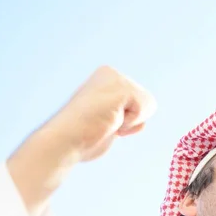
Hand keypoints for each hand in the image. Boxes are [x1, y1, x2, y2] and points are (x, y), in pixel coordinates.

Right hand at [7, 65, 155, 215]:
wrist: (65, 140)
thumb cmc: (83, 137)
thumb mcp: (108, 122)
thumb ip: (122, 117)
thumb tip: (142, 123)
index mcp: (106, 79)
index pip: (139, 102)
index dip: (127, 120)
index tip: (103, 121)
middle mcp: (112, 74)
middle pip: (148, 103)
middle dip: (131, 120)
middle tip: (104, 123)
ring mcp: (117, 79)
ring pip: (150, 105)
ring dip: (132, 122)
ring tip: (106, 122)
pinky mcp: (122, 88)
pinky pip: (146, 109)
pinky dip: (132, 123)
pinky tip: (110, 121)